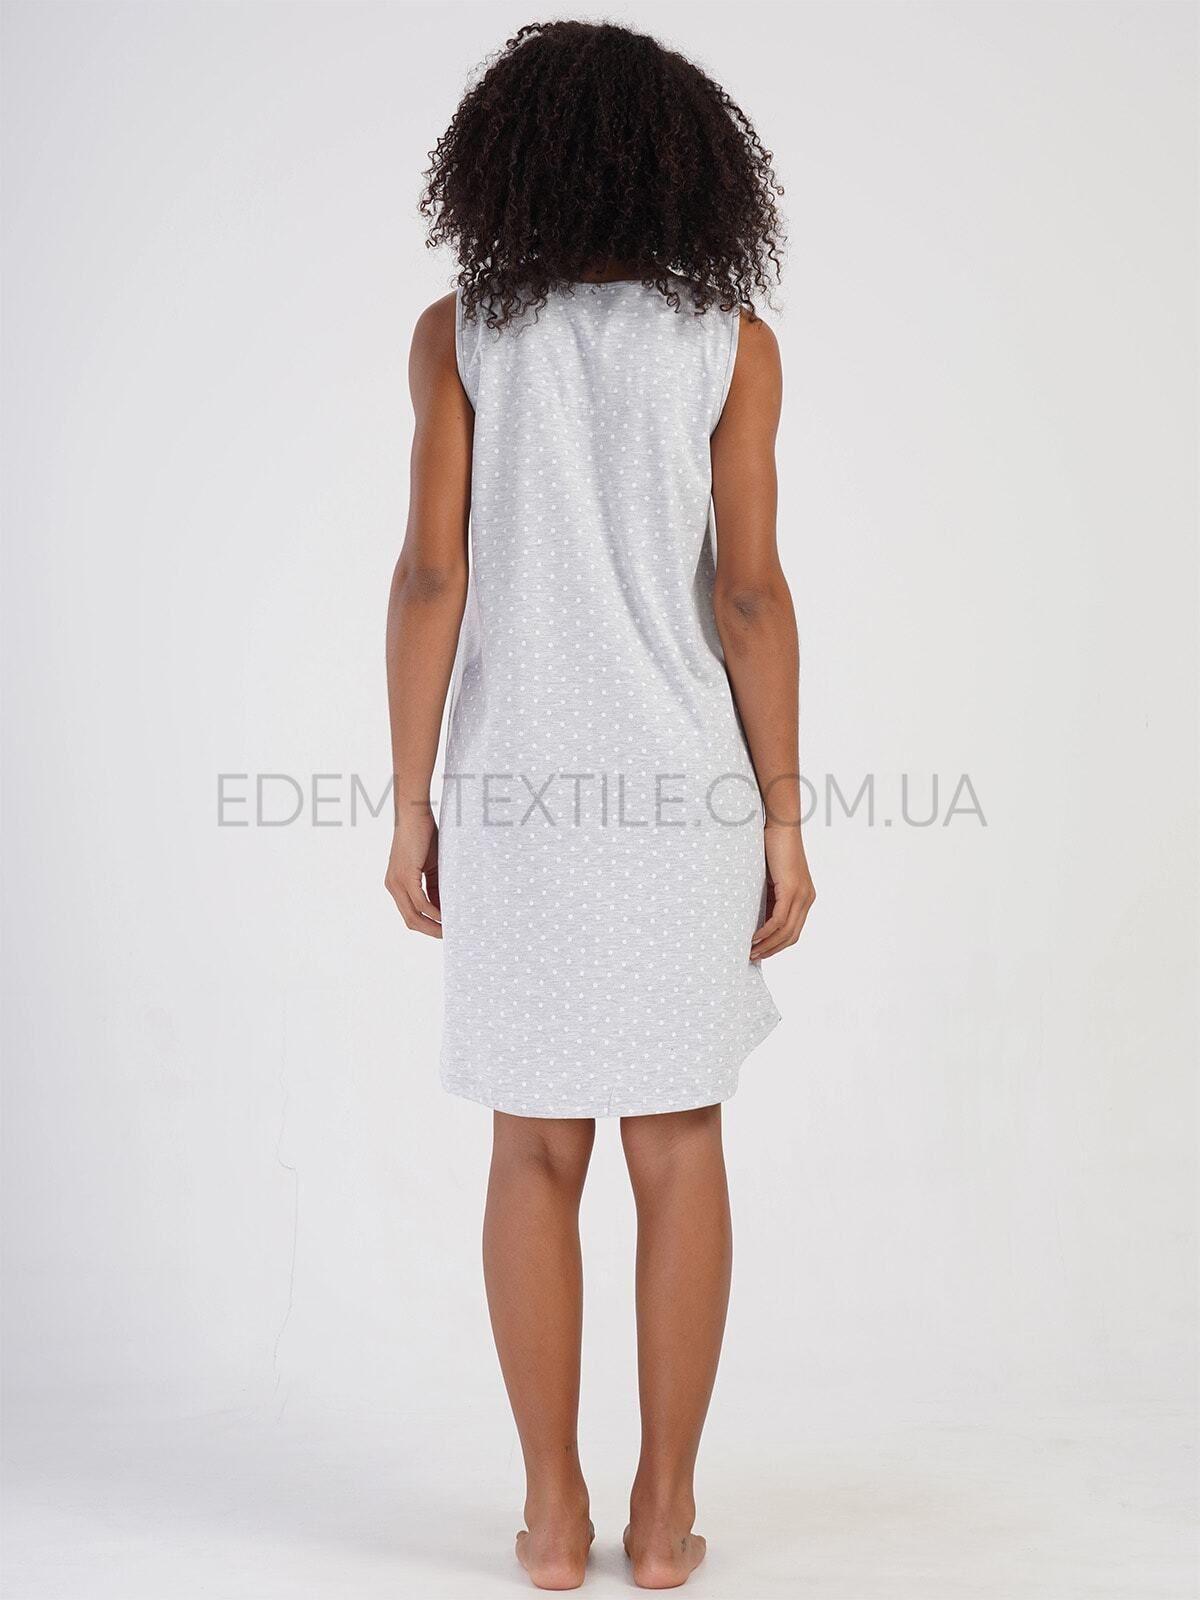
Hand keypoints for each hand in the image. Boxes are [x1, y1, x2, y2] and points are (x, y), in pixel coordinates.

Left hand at [384, 805, 441, 937]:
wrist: (413, 813)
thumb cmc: (424, 835)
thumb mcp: (431, 866)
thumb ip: (435, 886)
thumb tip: (445, 907)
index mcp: (397, 885)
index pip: (411, 913)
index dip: (428, 925)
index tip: (445, 930)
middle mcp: (393, 887)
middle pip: (410, 921)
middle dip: (430, 931)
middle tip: (449, 936)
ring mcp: (396, 882)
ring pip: (413, 916)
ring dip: (432, 926)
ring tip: (450, 930)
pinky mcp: (405, 876)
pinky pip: (419, 902)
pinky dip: (433, 912)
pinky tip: (446, 916)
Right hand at [751, 825, 814, 959]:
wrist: (782, 826)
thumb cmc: (772, 847)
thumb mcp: (770, 878)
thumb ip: (769, 897)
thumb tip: (756, 916)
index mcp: (804, 897)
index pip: (793, 930)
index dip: (778, 945)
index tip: (761, 953)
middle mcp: (807, 899)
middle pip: (792, 936)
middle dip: (772, 950)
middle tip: (753, 958)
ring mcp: (801, 895)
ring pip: (786, 931)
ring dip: (768, 945)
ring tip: (750, 952)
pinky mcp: (792, 890)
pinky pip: (779, 919)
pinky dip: (766, 932)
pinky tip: (754, 938)